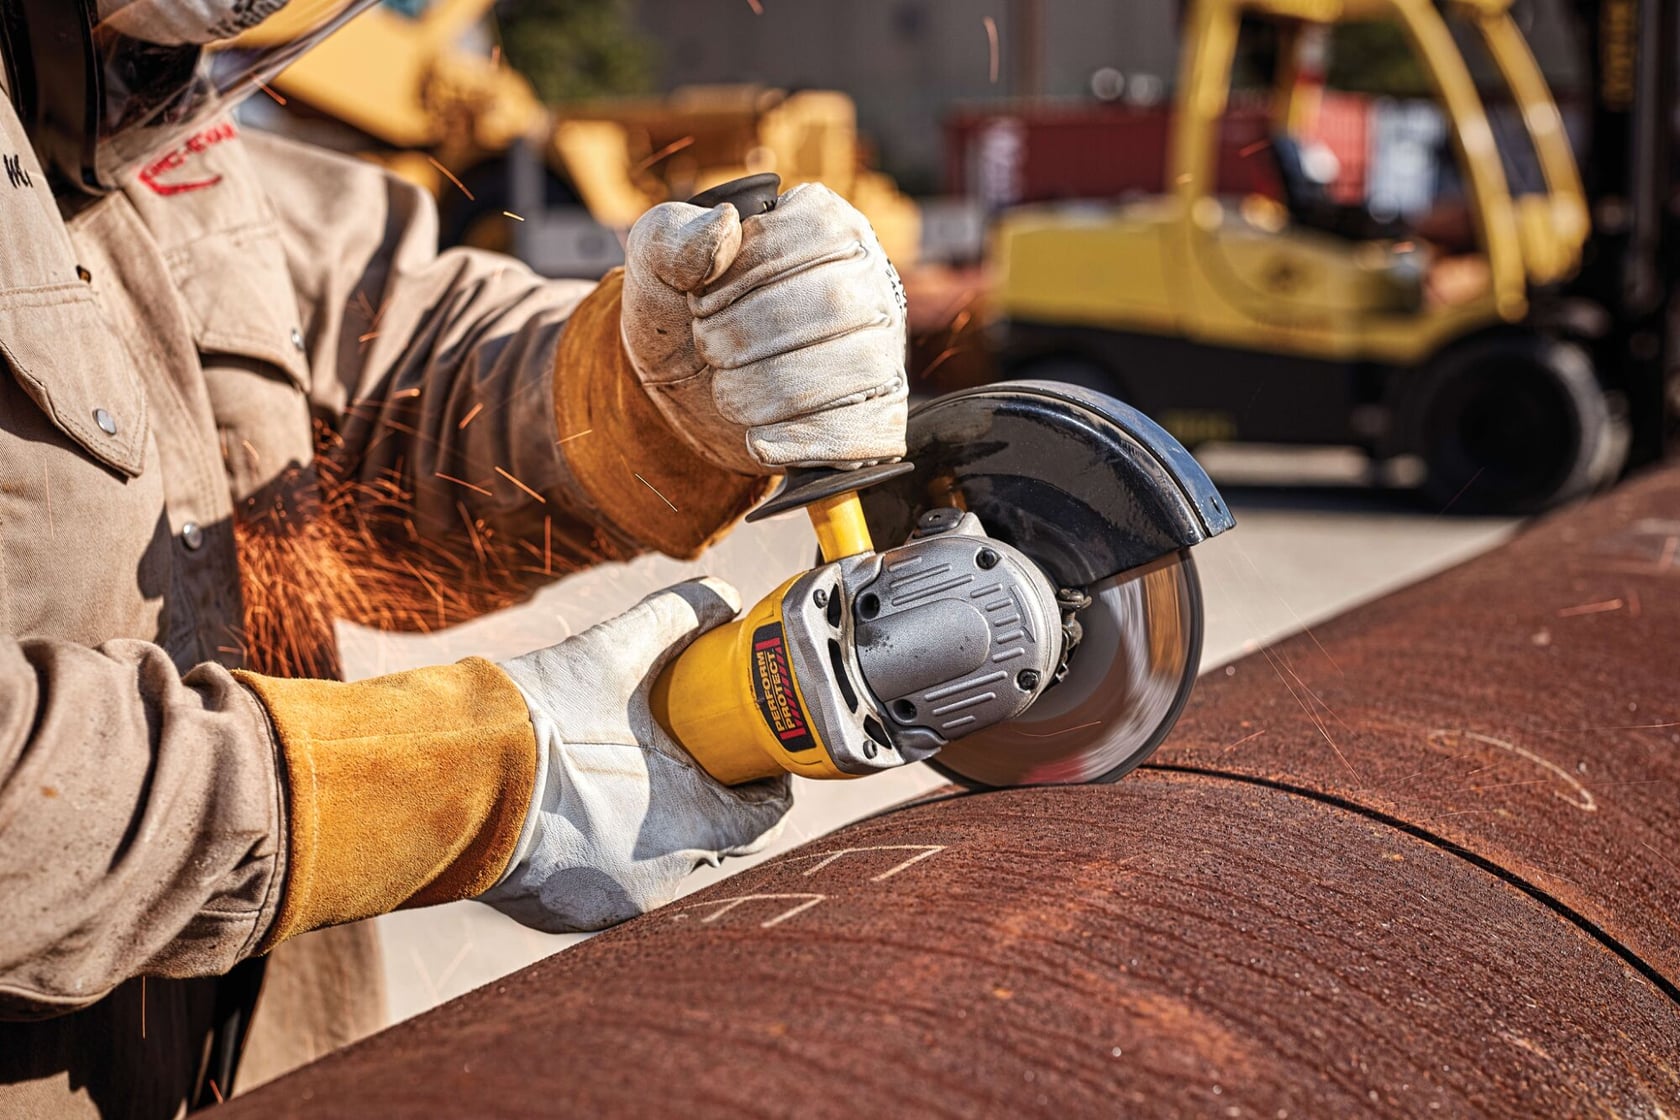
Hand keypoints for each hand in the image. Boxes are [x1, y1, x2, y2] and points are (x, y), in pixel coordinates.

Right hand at [478, 578, 791, 931]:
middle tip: (689, 753)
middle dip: (706, 798)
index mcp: (690, 827)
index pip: (762, 819)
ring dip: (654, 825)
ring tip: (635, 777)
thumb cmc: (538, 721)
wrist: (444, 777)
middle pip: (710, 839)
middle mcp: (660, 880)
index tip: (750, 750)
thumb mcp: (614, 654)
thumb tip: (724, 594)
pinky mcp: (566, 912)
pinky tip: (589, 811)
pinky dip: (606, 848)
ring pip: (656, 862)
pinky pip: (606, 880)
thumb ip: (677, 618)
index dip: (762, 781)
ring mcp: (611, 903)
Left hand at [621, 182, 908, 474]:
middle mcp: (868, 279)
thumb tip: (725, 225)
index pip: (809, 238)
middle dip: (750, 337)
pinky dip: (802, 441)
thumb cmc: (683, 311)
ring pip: (855, 368)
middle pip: (834, 304)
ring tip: (726, 394)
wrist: (688, 386)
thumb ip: (677, 237)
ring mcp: (883, 345)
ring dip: (769, 392)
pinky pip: (865, 429)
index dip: (742, 281)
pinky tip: (758, 441)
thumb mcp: (658, 262)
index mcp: (825, 224)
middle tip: (709, 351)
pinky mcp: (878, 408)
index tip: (698, 304)